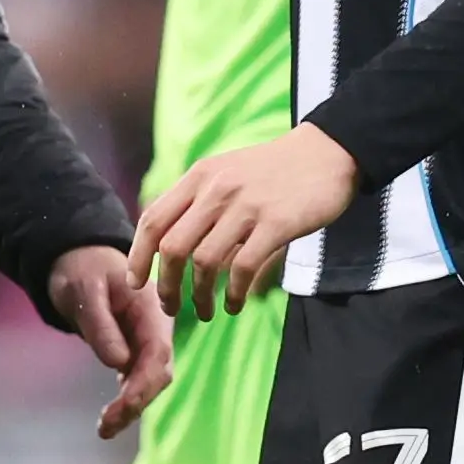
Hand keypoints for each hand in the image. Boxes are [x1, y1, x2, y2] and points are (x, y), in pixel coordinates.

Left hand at [48, 244, 175, 438]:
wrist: (80, 264)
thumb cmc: (83, 271)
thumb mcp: (85, 290)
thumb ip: (101, 325)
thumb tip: (118, 363)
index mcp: (151, 309)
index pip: (158, 354)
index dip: (143, 384)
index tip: (122, 407)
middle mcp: (155, 329)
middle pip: (158, 374)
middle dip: (136, 403)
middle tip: (106, 427)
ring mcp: (146, 342)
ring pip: (147, 382)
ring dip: (130, 408)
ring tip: (104, 429)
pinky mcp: (134, 352)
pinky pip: (135, 381)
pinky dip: (124, 401)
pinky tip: (109, 418)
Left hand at [130, 124, 356, 320]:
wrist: (328, 152)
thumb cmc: (275, 169)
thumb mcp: (227, 171)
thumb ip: (199, 200)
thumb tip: (171, 245)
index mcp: (200, 176)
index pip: (154, 219)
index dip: (138, 256)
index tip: (136, 282)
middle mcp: (217, 189)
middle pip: (172, 246)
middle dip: (165, 285)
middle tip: (171, 307)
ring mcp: (246, 206)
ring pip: (204, 262)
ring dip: (199, 296)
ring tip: (205, 312)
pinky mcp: (276, 223)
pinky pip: (243, 268)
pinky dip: (234, 293)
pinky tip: (235, 305)